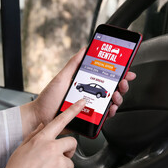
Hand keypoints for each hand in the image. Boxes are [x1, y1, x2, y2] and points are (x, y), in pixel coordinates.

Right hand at [0, 99, 85, 167]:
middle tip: (58, 159)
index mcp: (41, 139)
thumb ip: (34, 136)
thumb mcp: (21, 149)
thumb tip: (43, 127)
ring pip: (70, 162)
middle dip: (68, 151)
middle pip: (72, 142)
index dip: (73, 110)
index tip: (81, 103)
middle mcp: (51, 148)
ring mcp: (59, 162)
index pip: (60, 121)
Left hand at [20, 47, 135, 136]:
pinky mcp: (88, 119)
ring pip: (110, 103)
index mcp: (84, 83)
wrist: (40, 116)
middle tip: (122, 84)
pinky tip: (110, 110)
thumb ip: (73, 64)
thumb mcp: (61, 77)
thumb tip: (84, 49)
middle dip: (122, 86)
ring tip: (116, 97)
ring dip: (118, 99)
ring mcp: (90, 107)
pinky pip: (103, 117)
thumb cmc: (48, 98)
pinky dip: (110, 113)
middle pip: (111, 89)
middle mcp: (89, 95)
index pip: (105, 77)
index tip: (126, 70)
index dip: (118, 73)